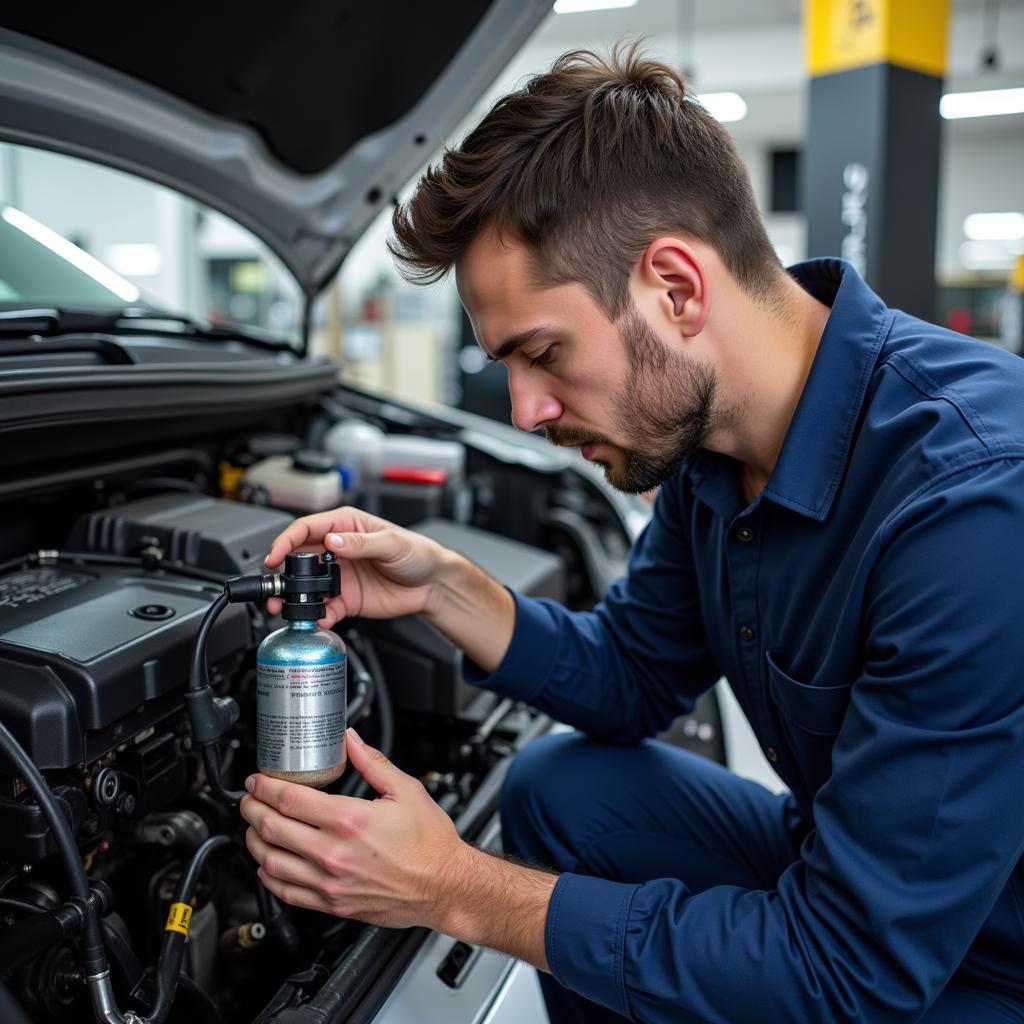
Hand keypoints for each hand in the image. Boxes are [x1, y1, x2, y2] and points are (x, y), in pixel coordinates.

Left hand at [240, 728, 468, 928]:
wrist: (444, 885)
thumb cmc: (429, 842)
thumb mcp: (405, 790)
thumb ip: (372, 762)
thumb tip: (350, 740)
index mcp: (349, 820)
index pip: (289, 799)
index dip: (265, 786)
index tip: (258, 779)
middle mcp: (333, 853)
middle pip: (271, 828)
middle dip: (251, 808)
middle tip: (248, 798)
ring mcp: (330, 882)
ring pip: (271, 862)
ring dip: (253, 841)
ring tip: (253, 827)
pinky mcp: (332, 904)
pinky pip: (286, 892)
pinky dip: (268, 875)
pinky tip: (268, 863)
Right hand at [263, 506, 448, 627]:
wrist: (433, 584)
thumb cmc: (418, 553)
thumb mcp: (393, 543)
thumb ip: (361, 542)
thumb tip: (333, 540)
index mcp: (345, 525)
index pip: (306, 529)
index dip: (286, 541)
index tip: (275, 556)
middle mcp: (337, 549)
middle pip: (298, 559)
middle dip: (282, 573)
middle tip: (275, 588)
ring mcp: (339, 576)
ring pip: (305, 586)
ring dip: (293, 597)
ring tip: (284, 608)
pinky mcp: (345, 599)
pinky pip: (324, 608)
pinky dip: (317, 615)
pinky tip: (318, 618)